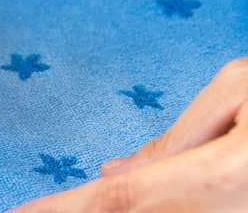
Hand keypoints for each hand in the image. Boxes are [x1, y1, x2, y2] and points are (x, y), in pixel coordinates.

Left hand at [12, 58, 247, 211]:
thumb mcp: (239, 90)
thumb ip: (173, 137)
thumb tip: (114, 172)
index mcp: (222, 177)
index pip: (118, 202)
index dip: (61, 212)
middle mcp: (227, 211)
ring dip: (111, 211)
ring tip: (61, 206)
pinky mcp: (233, 211)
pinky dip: (151, 208)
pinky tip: (118, 196)